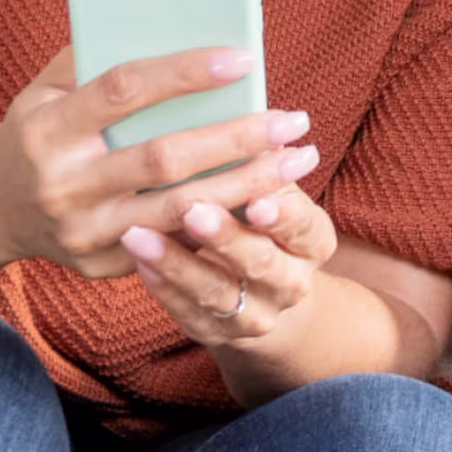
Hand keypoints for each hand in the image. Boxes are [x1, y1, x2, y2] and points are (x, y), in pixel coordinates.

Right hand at [0, 46, 314, 278]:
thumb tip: (168, 22)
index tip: (242, 58)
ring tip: (298, 161)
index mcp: (48, 129)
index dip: (184, 73)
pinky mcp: (102, 266)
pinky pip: (175, 245)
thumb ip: (95, 60)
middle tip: (292, 119)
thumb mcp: (44, 91)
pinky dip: (225, 222)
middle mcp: (63, 185)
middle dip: (236, 138)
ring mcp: (84, 232)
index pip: (123, 91)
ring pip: (180, 211)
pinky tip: (270, 201)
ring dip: (248, 186)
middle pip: (164, 158)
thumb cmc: (35, 134)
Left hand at [119, 181, 337, 349]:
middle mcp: (292, 283)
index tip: (258, 198)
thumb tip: (243, 117)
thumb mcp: (276, 196)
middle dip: (226, 237)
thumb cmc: (261, 221)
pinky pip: (186, 312)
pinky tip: (138, 259)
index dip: (283, 215)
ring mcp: (256, 314)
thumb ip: (262, 168)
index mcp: (314, 242)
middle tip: (191, 210)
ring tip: (138, 233)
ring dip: (177, 262)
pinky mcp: (217, 334)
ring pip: (216, 292)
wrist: (262, 291)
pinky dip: (162, 286)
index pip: (305, 228)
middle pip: (260, 263)